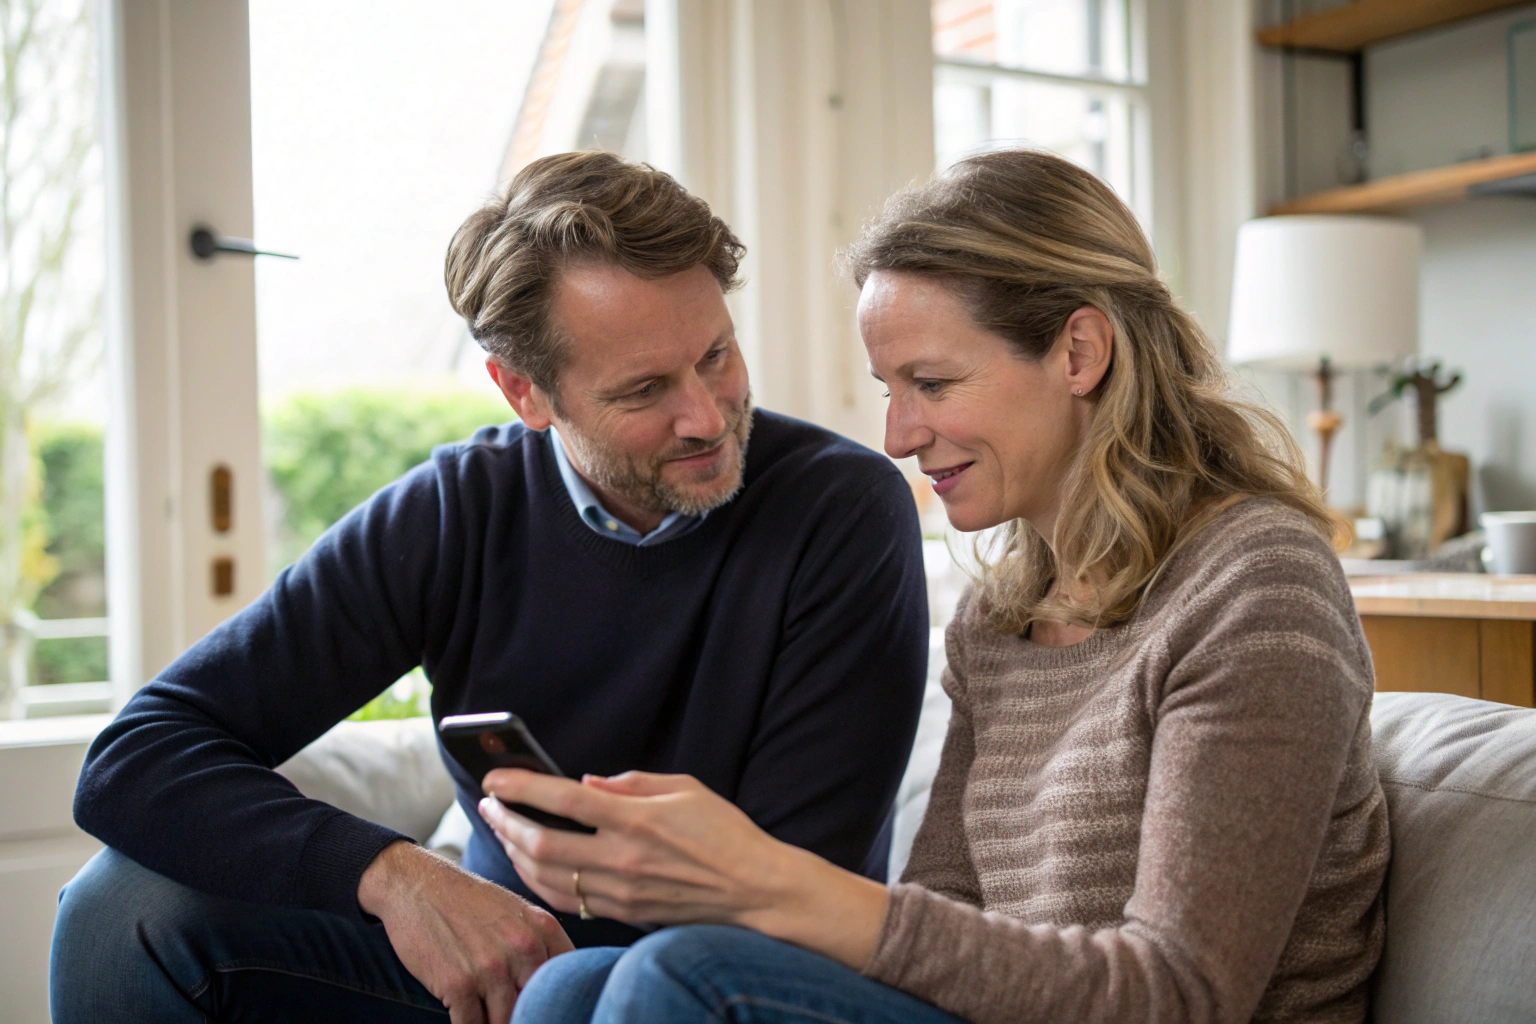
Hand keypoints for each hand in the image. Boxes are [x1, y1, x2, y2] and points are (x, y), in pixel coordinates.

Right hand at [357, 840, 573, 1023]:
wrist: (415, 885)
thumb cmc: (466, 901)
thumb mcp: (515, 911)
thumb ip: (540, 944)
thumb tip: (558, 985)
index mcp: (543, 929)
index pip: (571, 980)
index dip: (562, 1001)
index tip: (551, 1010)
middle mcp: (523, 948)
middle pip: (538, 1007)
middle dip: (525, 1016)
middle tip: (514, 1015)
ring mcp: (491, 968)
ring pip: (505, 1021)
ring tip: (487, 1016)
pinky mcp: (459, 984)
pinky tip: (465, 1017)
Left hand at [479, 770, 888, 969]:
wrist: (756, 891)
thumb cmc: (726, 833)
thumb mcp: (686, 788)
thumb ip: (632, 782)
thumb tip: (587, 783)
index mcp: (637, 820)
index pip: (563, 800)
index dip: (521, 787)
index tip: (495, 777)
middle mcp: (622, 859)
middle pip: (541, 844)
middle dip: (505, 822)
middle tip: (488, 804)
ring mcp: (621, 892)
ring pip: (546, 878)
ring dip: (515, 853)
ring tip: (504, 831)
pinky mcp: (624, 913)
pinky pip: (568, 900)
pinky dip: (540, 882)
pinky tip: (531, 865)